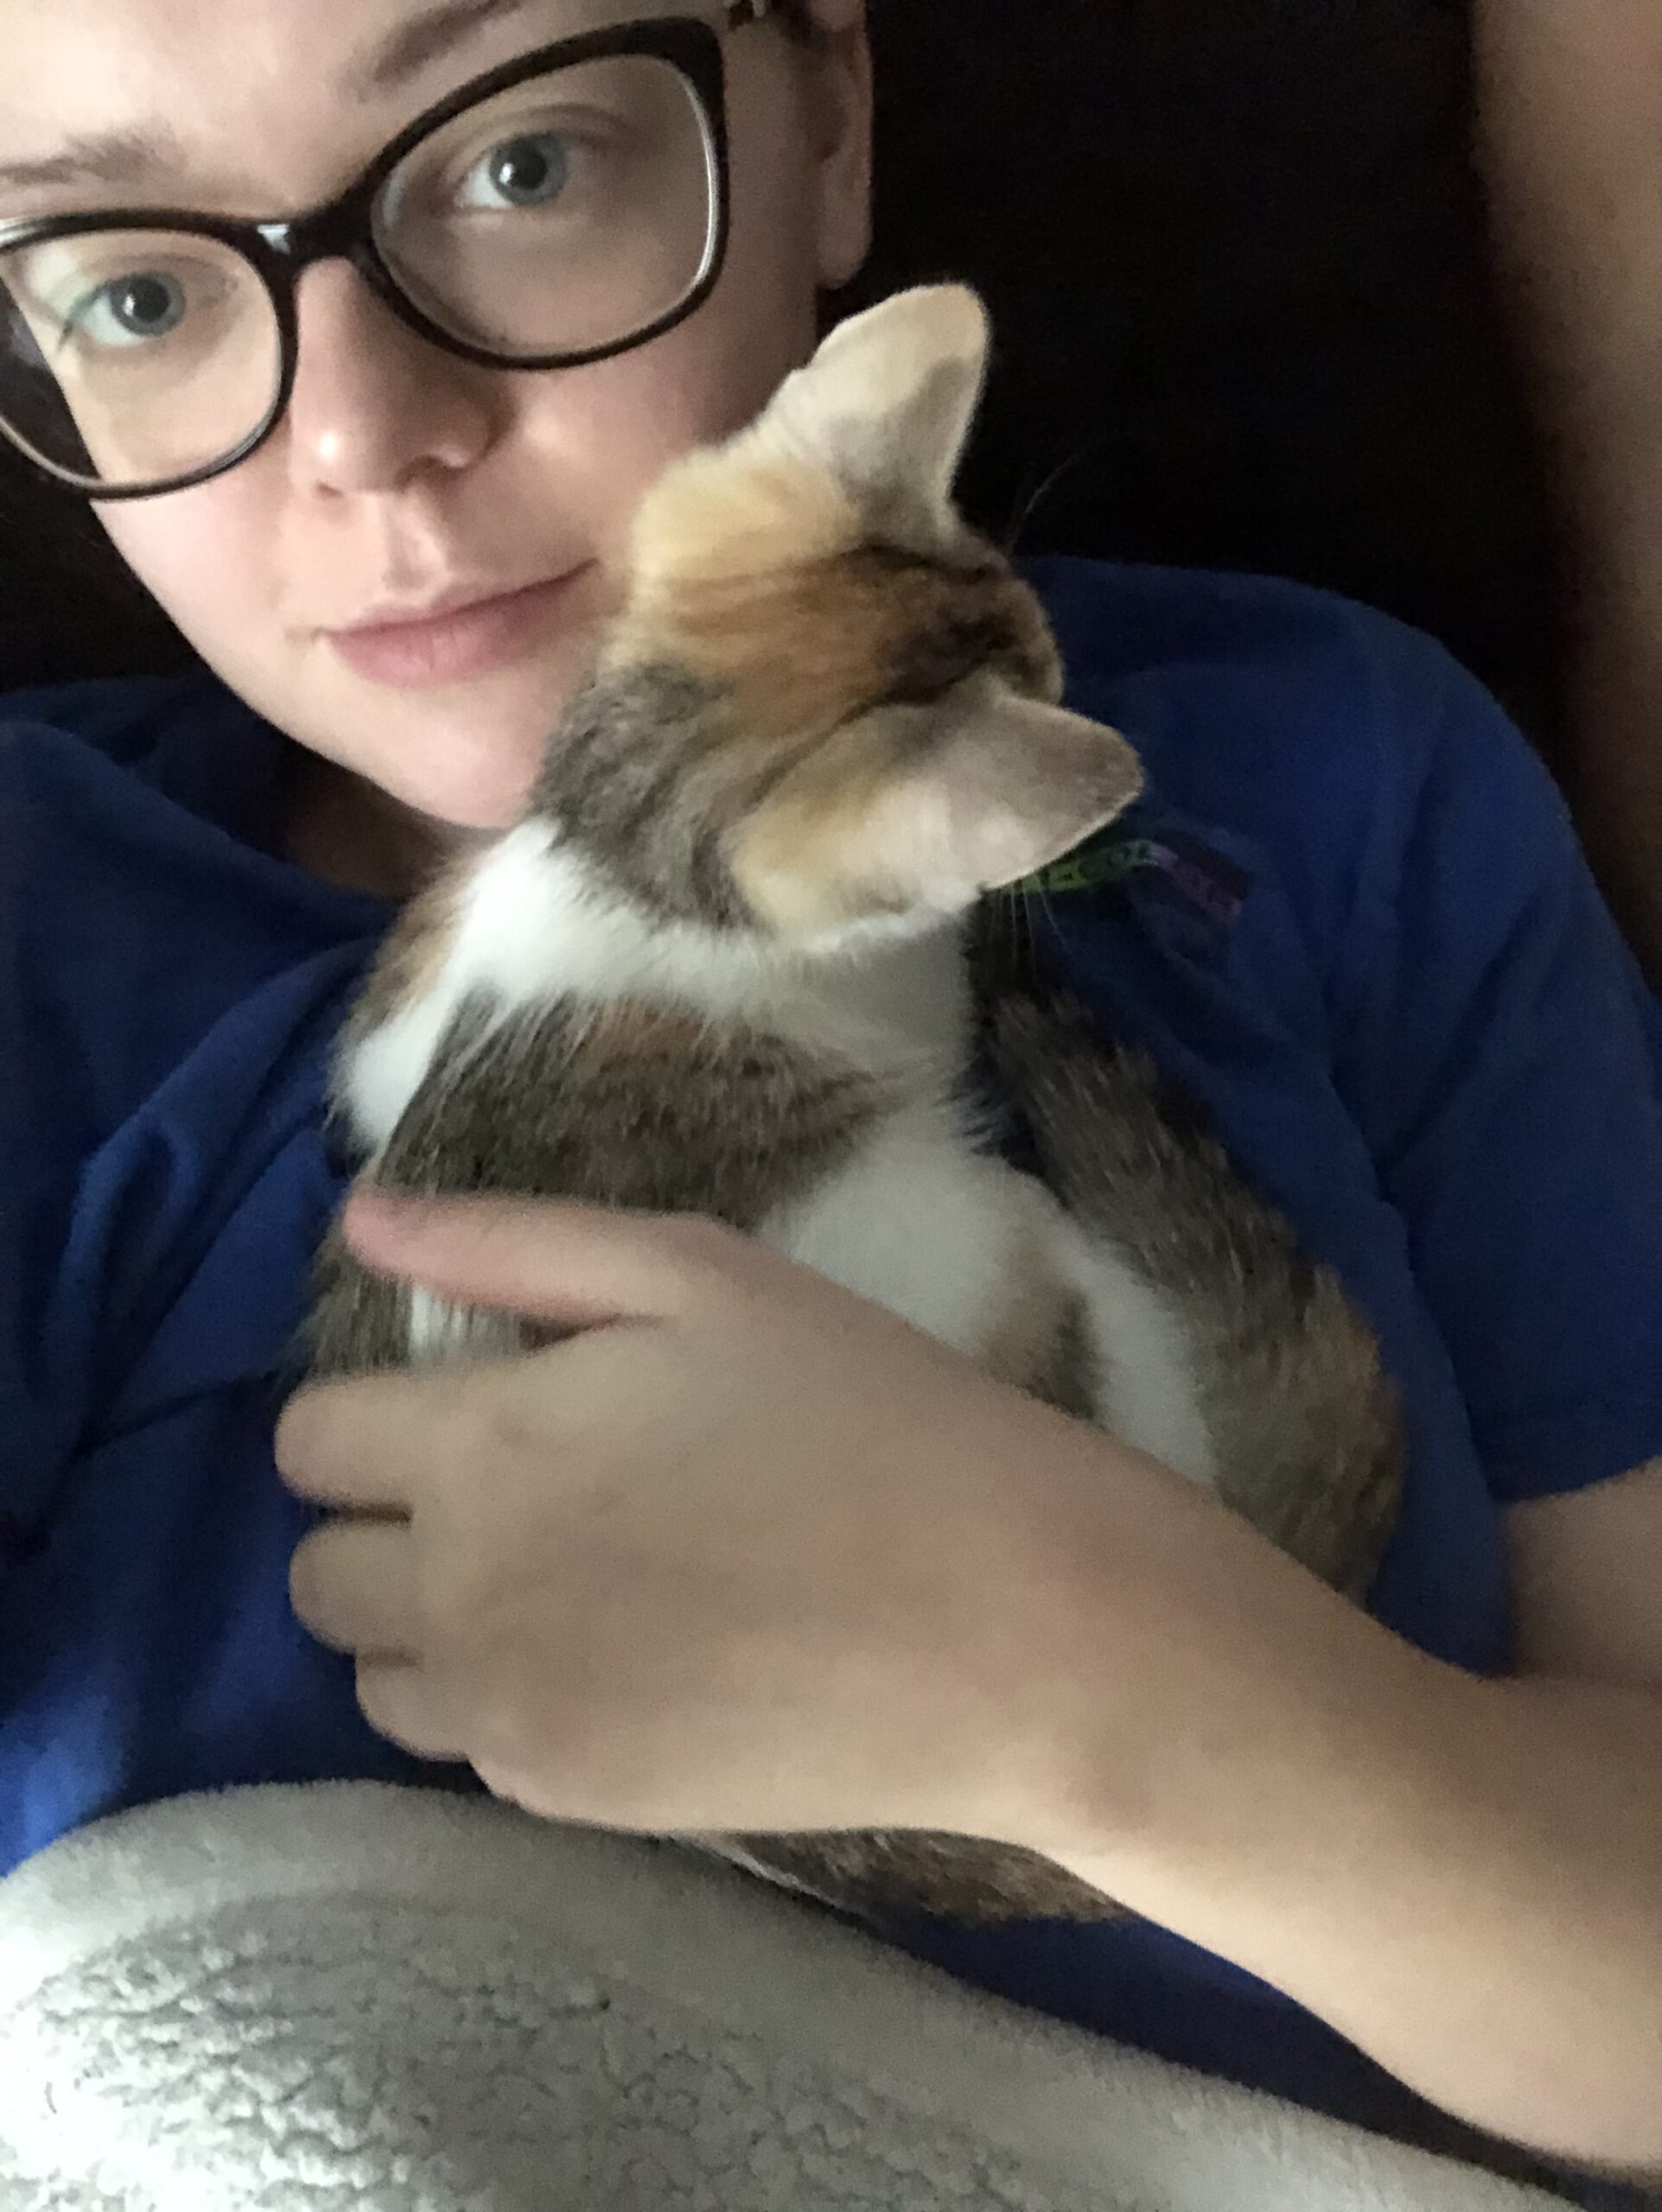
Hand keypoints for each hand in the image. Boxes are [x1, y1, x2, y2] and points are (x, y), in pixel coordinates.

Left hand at [277, 1190, 1140, 1851]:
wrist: (1006, 1624)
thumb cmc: (866, 1412)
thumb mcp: (699, 1272)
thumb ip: (508, 1241)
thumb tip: (359, 1218)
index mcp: (479, 1449)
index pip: (308, 1442)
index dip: (371, 1413)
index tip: (465, 1406)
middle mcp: (456, 1596)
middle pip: (317, 1574)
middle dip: (386, 1524)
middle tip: (520, 1494)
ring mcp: (507, 1718)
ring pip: (376, 1675)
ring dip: (430, 1623)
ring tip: (566, 1582)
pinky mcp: (567, 1804)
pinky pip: (471, 1750)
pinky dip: (511, 1698)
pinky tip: (631, 1657)